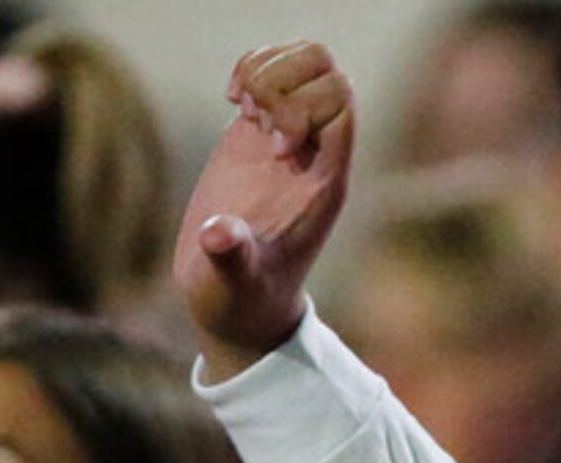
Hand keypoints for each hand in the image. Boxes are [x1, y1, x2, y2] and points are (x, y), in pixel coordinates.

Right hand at [173, 42, 357, 378]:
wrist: (235, 299)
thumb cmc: (240, 298)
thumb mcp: (232, 281)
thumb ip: (231, 257)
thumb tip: (218, 235)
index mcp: (326, 183)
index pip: (341, 107)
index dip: (303, 108)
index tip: (272, 148)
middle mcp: (315, 156)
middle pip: (327, 74)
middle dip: (283, 81)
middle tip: (253, 118)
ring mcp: (289, 140)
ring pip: (304, 66)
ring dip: (267, 69)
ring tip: (241, 105)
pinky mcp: (259, 135)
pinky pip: (275, 76)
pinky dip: (252, 70)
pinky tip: (232, 99)